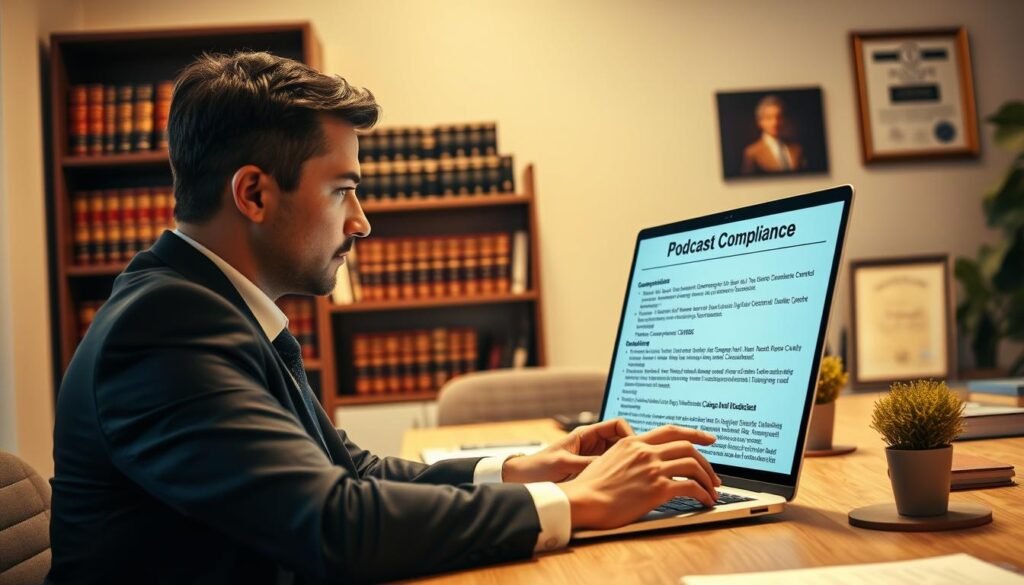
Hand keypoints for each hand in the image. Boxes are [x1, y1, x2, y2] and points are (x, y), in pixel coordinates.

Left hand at [501, 418, 632, 483]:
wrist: (522, 479)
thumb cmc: (539, 467)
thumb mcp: (565, 464)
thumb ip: (588, 463)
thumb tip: (614, 465)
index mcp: (586, 435)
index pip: (617, 425)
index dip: (630, 434)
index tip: (636, 449)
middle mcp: (593, 444)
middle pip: (623, 441)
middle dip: (634, 450)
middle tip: (644, 464)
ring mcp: (593, 458)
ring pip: (620, 457)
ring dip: (629, 464)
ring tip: (639, 475)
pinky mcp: (592, 472)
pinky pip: (611, 470)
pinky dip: (620, 475)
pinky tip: (626, 485)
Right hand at [556, 425, 720, 529]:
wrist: (582, 501)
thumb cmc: (590, 488)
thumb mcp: (608, 461)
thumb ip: (628, 458)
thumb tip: (640, 464)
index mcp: (633, 443)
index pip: (671, 431)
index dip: (694, 433)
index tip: (708, 438)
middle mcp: (645, 451)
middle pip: (687, 446)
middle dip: (706, 461)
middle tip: (714, 474)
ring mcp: (652, 468)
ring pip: (693, 465)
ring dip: (708, 479)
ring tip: (712, 491)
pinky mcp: (658, 489)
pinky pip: (691, 487)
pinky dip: (703, 494)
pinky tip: (705, 501)